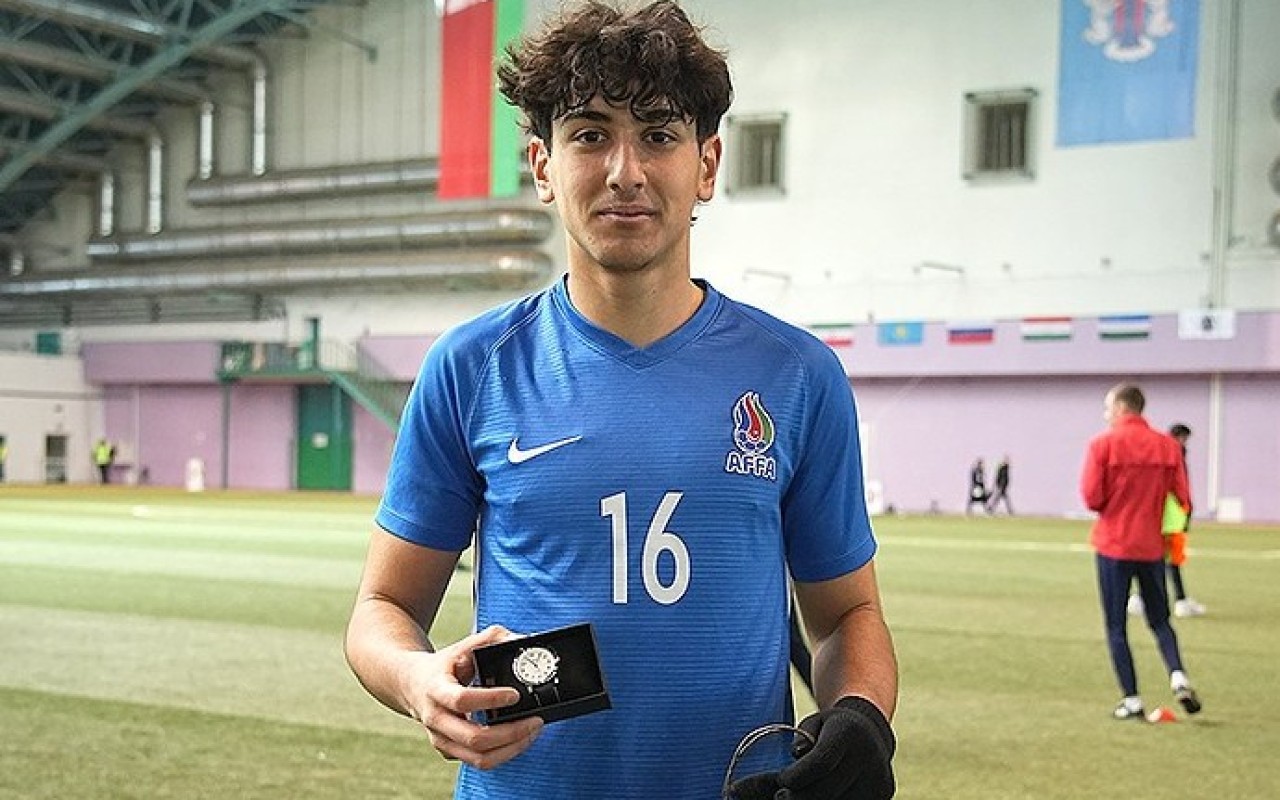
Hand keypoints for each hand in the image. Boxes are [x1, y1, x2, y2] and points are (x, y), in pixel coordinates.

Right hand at [403, 625, 543, 769]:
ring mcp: (441, 739)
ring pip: (479, 758)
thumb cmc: (444, 665)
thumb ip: (493, 638)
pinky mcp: (448, 752)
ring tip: (532, 731)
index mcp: (436, 689)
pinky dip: (504, 753)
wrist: (412, 685)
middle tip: (535, 720)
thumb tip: (522, 641)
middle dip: (511, 732)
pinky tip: (518, 738)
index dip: (491, 700)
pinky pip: (480, 762)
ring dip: (512, 748)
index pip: (462, 700)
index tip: (514, 695)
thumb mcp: (463, 646)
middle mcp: (435, 719)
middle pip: (474, 737)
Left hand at [779, 696, 894, 799]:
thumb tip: (796, 753)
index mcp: (848, 730)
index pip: (820, 762)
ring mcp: (879, 776)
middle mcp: (869, 753)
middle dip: (800, 795)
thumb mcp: (815, 723)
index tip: (782, 779)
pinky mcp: (884, 793)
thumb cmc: (833, 729)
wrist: (871, 732)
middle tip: (782, 795)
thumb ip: (802, 737)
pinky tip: (823, 794)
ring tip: (802, 793)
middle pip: (827, 789)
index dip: (797, 775)